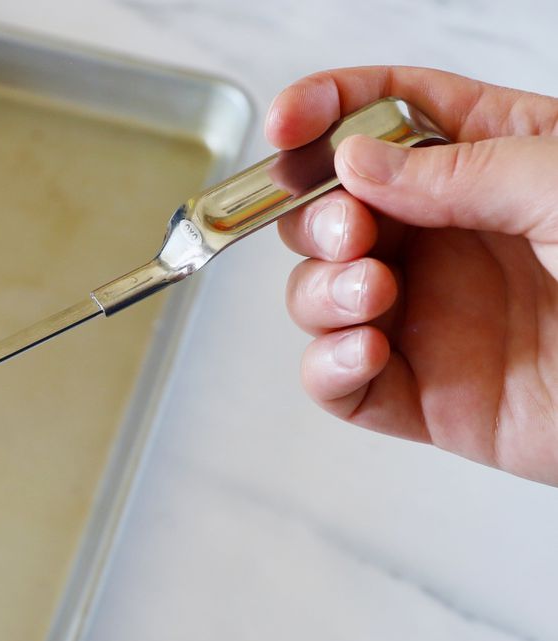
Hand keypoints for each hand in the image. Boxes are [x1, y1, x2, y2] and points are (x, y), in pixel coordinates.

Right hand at [270, 68, 557, 483]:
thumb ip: (460, 169)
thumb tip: (356, 162)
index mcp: (493, 162)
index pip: (388, 113)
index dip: (326, 109)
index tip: (285, 126)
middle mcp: (449, 237)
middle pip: (331, 206)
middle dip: (314, 215)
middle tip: (351, 230)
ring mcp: (430, 316)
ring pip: (319, 291)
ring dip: (320, 290)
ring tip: (372, 295)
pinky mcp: (421, 393)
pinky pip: (337, 380)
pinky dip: (329, 365)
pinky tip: (367, 351)